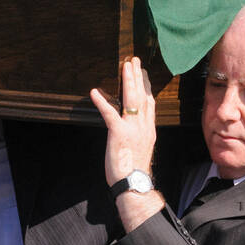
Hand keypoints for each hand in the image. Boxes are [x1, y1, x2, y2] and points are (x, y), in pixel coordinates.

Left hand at [92, 58, 162, 232]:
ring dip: (128, 81)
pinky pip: (110, 114)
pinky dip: (102, 102)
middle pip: (142, 96)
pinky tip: (94, 92)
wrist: (134, 184)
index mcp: (148, 130)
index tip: (144, 74)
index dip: (146, 87)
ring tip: (125, 66)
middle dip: (138, 77)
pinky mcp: (119, 134)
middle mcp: (143, 126)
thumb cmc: (134, 172)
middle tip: (135, 61)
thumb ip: (139, 136)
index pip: (149, 103)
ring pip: (132, 100)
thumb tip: (135, 131)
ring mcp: (132, 129)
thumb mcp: (141, 150)